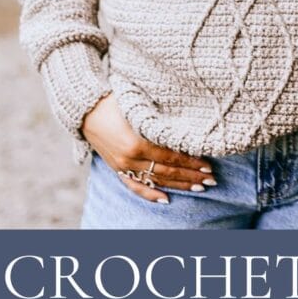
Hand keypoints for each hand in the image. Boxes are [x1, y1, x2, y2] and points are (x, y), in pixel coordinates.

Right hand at [81, 93, 214, 203]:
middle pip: (167, 171)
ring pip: (155, 180)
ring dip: (178, 185)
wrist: (86, 108)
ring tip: (199, 187)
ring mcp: (122, 166)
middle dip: (191, 176)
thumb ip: (161, 118)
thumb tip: (188, 125)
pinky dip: (150, 194)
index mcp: (137, 142)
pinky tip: (166, 199)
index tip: (208, 164)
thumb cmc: (117, 98)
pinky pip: (134, 187)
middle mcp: (130, 159)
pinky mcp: (117, 169)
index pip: (171, 156)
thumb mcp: (140, 105)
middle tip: (211, 180)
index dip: (191, 162)